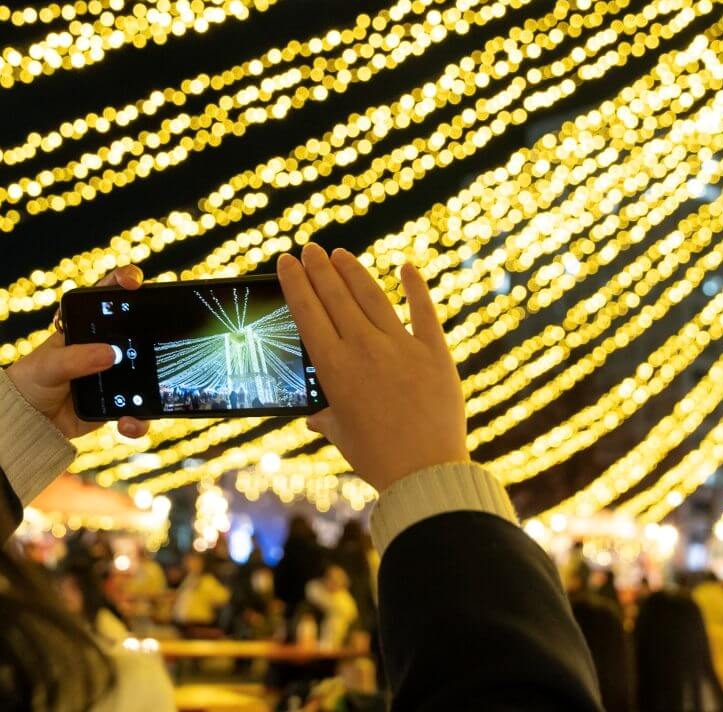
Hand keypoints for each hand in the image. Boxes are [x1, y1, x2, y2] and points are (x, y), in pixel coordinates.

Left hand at [6, 264, 149, 439]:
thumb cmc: (31, 382)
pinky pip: (137, 409)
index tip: (132, 283)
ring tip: (147, 392)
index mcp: (85, 325)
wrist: (27, 422)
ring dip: (153, 381)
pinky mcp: (118, 402)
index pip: (107, 294)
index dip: (122, 281)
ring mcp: (114, 374)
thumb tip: (110, 354)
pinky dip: (138, 419)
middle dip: (154, 328)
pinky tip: (128, 423)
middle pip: (137, 329)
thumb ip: (75, 359)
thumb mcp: (48, 366)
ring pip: (145, 371)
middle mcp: (104, 345)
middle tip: (163, 330)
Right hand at [276, 243, 467, 489]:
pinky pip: (423, 311)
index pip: (308, 313)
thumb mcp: (344, 436)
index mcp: (334, 368)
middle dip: (319, 268)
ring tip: (340, 254)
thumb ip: (328, 419)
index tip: (288, 261)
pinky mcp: (435, 352)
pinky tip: (407, 267)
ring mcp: (401, 346)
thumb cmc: (378, 458)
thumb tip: (314, 419)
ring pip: (372, 297)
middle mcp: (364, 349)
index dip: (296, 283)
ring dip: (353, 272)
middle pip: (336, 296)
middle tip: (311, 249)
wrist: (425, 472)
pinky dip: (415, 287)